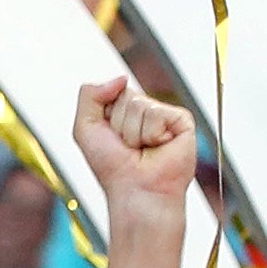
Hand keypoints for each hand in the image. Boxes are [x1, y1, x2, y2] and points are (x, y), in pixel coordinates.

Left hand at [72, 74, 199, 213]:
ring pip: (140, 104)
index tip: (110, 139)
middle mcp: (145, 111)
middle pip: (126, 96)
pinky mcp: (181, 120)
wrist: (136, 190)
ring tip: (141, 149)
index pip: (113, 92)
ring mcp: (164, 115)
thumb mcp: (85, 129)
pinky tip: (157, 147)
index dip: (105, 116)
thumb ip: (89, 95)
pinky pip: (156, 113)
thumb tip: (119, 78)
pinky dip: (150, 133)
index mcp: (124, 112)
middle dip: (119, 124)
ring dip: (133, 132)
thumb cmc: (113, 168)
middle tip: (126, 147)